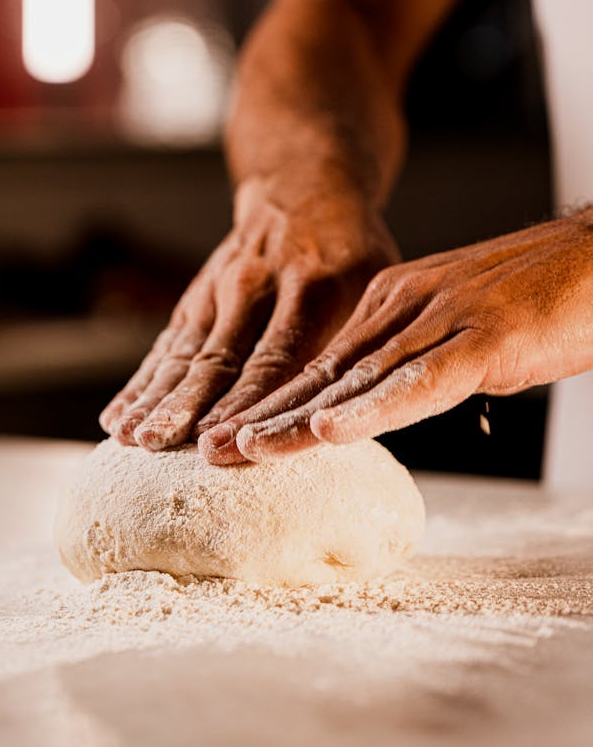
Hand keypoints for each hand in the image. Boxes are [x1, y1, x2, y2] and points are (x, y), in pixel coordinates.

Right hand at [99, 175, 398, 457]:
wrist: (302, 190)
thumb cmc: (350, 255)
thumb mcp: (374, 283)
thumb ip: (361, 342)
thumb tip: (355, 417)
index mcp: (313, 284)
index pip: (277, 355)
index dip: (248, 402)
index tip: (226, 442)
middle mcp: (257, 284)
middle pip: (219, 355)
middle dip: (187, 403)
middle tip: (160, 445)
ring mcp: (219, 288)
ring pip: (184, 351)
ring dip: (155, 397)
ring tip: (130, 438)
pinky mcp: (196, 297)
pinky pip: (166, 344)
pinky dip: (141, 382)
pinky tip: (116, 417)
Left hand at [197, 208, 592, 461]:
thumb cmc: (540, 295)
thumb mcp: (459, 330)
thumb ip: (418, 360)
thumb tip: (386, 401)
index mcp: (396, 301)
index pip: (323, 363)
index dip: (272, 403)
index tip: (229, 436)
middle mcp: (405, 305)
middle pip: (322, 371)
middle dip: (262, 415)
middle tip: (206, 450)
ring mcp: (441, 318)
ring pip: (356, 378)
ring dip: (295, 419)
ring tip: (241, 450)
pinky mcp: (482, 338)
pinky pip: (417, 381)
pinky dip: (371, 410)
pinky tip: (328, 432)